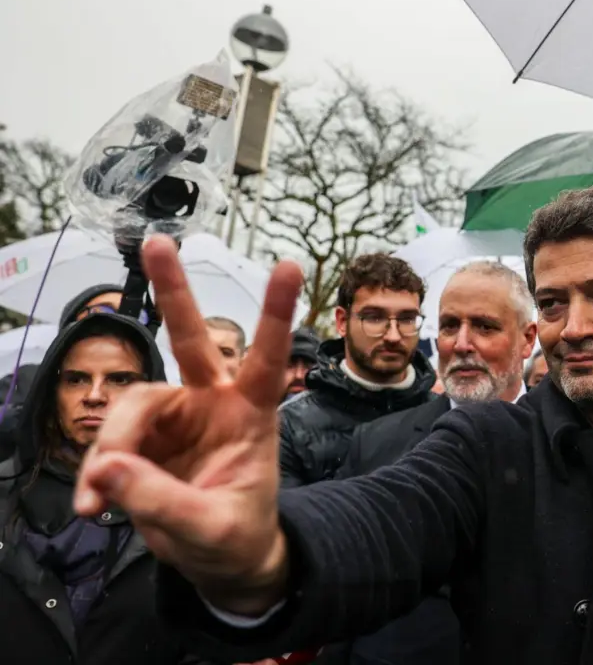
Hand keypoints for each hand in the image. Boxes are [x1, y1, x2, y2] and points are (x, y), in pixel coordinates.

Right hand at [74, 236, 300, 614]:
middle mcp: (213, 403)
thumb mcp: (208, 528)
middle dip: (173, 289)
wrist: (221, 561)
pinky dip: (96, 473)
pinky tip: (93, 503)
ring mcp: (176, 416)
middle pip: (190, 339)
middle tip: (158, 242)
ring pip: (131, 406)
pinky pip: (109, 443)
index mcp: (253, 415)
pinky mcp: (143, 438)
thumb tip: (107, 467)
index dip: (276, 313)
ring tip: (97, 499)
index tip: (290, 265)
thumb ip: (159, 500)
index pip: (268, 358)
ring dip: (110, 449)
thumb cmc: (234, 535)